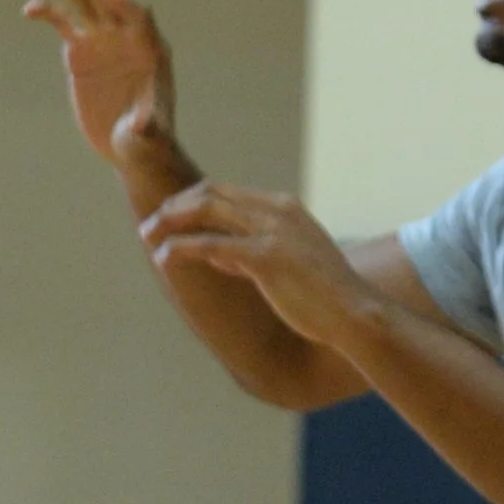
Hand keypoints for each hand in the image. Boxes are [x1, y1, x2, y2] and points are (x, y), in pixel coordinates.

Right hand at [25, 0, 177, 170]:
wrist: (130, 145)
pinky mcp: (79, 51)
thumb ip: (146, 124)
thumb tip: (140, 125)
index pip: (139, 18)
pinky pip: (62, 23)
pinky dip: (47, 12)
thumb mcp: (149, 134)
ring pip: (82, 5)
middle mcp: (126, 38)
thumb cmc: (148, 141)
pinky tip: (30, 9)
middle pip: (107, 2)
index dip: (124, 5)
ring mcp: (101, 41)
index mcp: (150, 50)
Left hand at [137, 181, 374, 348]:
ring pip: (206, 209)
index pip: (225, 190)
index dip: (190, 201)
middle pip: (211, 192)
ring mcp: (272, 230)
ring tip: (149, 236)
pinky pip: (210, 245)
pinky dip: (182, 248)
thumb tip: (216, 255)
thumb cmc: (322, 296)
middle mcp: (277, 210)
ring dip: (170, 221)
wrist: (354, 313)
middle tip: (151, 225)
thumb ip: (249, 254)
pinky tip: (165, 259)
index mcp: (284, 207)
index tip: (169, 217)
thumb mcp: (287, 264)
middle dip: (174, 206)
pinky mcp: (266, 256)